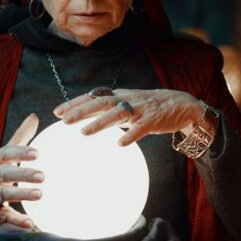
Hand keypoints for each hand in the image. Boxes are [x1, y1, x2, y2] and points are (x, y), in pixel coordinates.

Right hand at [0, 113, 43, 230]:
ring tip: (40, 194)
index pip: (5, 153)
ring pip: (4, 194)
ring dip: (22, 194)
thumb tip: (34, 116)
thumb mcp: (3, 157)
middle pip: (5, 174)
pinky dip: (17, 220)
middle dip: (23, 174)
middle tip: (43, 176)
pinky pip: (4, 216)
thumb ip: (19, 139)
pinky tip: (31, 223)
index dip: (20, 152)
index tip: (37, 153)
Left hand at [53, 89, 204, 145]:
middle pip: (101, 103)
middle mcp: (127, 100)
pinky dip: (131, 134)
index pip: (93, 97)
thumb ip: (109, 110)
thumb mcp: (128, 104)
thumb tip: (88, 116)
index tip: (57, 112)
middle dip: (81, 111)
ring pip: (117, 114)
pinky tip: (120, 144)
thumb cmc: (150, 107)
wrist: (182, 104)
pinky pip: (141, 128)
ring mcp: (140, 109)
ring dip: (100, 123)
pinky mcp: (154, 120)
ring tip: (84, 133)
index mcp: (119, 96)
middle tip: (63, 121)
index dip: (75, 103)